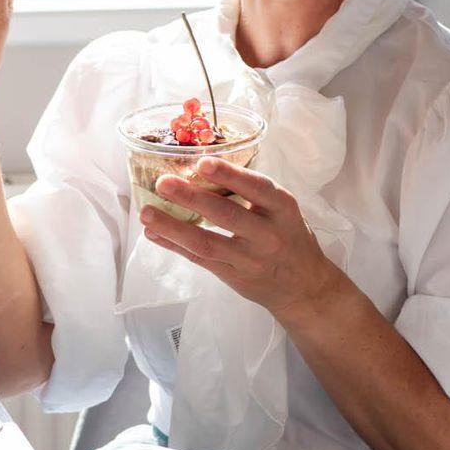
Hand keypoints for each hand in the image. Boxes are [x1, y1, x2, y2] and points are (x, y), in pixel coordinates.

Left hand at [140, 158, 346, 320]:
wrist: (303, 287)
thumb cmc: (290, 238)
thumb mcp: (283, 211)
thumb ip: (252, 195)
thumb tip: (203, 170)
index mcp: (283, 210)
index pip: (258, 188)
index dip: (230, 175)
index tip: (202, 163)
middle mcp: (268, 235)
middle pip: (226, 215)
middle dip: (191, 197)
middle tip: (163, 183)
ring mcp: (249, 259)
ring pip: (206, 242)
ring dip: (172, 226)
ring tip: (146, 213)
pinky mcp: (233, 276)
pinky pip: (199, 259)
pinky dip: (174, 245)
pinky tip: (154, 234)